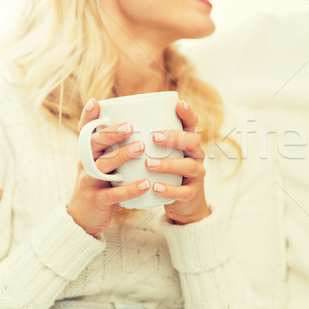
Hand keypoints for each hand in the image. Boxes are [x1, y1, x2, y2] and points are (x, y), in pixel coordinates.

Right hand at [68, 99, 150, 235]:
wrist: (83, 218)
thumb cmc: (99, 185)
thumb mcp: (101, 165)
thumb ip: (112, 148)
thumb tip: (136, 124)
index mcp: (87, 154)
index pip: (85, 132)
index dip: (88, 117)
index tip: (96, 102)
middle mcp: (85, 165)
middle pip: (94, 145)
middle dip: (111, 134)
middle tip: (130, 126)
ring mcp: (89, 182)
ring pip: (103, 166)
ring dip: (122, 156)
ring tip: (141, 148)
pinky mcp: (98, 200)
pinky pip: (115, 194)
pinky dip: (131, 189)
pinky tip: (146, 184)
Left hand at [147, 101, 209, 224]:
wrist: (182, 204)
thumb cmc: (163, 173)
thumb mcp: (160, 154)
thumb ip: (144, 139)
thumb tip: (112, 118)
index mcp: (187, 143)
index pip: (191, 124)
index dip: (188, 114)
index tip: (178, 104)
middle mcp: (195, 155)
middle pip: (193, 141)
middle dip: (174, 138)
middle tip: (154, 137)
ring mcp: (196, 175)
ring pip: (189, 166)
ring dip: (168, 164)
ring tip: (149, 164)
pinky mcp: (191, 194)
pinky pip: (183, 191)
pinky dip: (169, 189)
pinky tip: (154, 187)